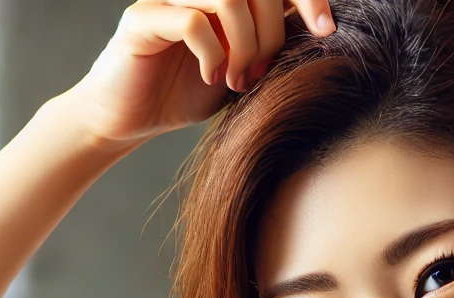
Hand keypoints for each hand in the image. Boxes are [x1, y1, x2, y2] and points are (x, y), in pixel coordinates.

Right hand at [69, 0, 335, 148]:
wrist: (127, 120)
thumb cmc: (185, 93)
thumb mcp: (244, 70)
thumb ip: (273, 46)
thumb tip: (320, 32)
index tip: (325, 31)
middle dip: (272, 33)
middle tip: (260, 74)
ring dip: (244, 45)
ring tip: (237, 79)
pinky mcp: (142, 19)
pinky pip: (191, 20)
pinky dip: (211, 53)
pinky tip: (211, 76)